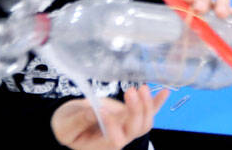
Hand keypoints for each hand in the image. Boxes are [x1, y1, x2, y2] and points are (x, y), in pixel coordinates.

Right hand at [51, 85, 168, 149]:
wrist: (70, 122)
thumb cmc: (66, 125)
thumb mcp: (67, 124)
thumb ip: (80, 119)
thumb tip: (96, 110)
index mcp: (101, 145)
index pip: (115, 138)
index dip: (112, 124)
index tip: (100, 109)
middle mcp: (118, 138)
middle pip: (135, 129)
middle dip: (137, 110)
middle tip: (130, 91)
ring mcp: (126, 127)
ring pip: (144, 122)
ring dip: (147, 105)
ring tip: (142, 88)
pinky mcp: (129, 115)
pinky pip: (147, 112)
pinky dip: (157, 103)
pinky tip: (165, 92)